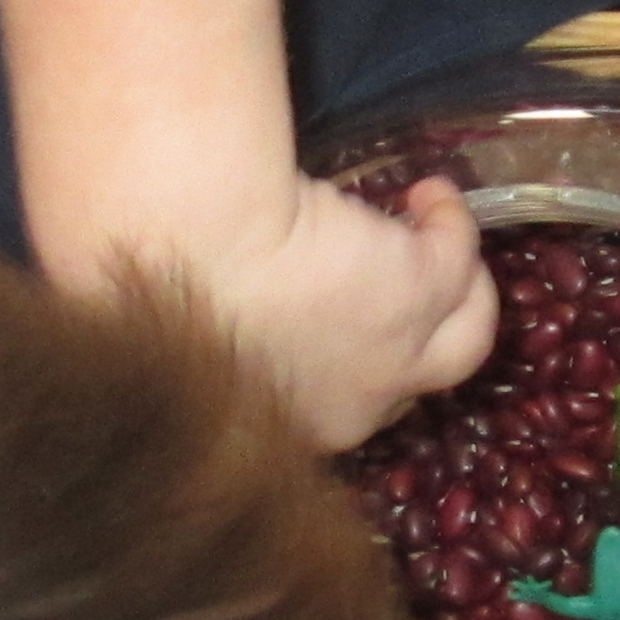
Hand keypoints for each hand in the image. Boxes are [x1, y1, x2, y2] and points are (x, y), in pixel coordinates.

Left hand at [202, 173, 497, 449]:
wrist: (184, 238)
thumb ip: (216, 328)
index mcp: (281, 425)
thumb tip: (201, 309)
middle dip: (417, 333)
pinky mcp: (417, 293)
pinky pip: (458, 257)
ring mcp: (392, 359)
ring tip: (429, 229)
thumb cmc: (155, 278)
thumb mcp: (187, 331)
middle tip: (397, 272)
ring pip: (464, 337)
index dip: (350, 361)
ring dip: (458, 284)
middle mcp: (346, 411)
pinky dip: (449, 222)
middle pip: (413, 382)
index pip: (341, 408)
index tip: (339, 315)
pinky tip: (428, 194)